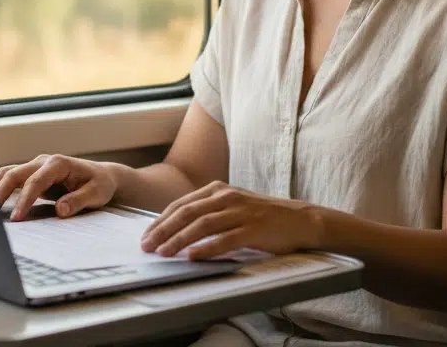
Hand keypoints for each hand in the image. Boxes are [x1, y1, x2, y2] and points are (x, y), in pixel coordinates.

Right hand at [0, 154, 118, 220]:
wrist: (102, 176)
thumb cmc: (100, 184)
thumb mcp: (96, 194)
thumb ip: (78, 201)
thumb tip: (60, 210)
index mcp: (58, 163)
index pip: (35, 181)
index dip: (24, 200)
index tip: (16, 218)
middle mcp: (43, 161)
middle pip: (15, 173)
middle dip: (0, 191)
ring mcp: (36, 166)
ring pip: (9, 172)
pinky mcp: (33, 174)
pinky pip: (12, 178)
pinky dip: (1, 187)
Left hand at [140, 182, 323, 259]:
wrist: (300, 219)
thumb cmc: (262, 216)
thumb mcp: (231, 206)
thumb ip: (207, 212)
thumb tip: (175, 228)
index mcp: (217, 190)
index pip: (181, 205)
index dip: (160, 221)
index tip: (146, 236)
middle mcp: (226, 197)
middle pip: (187, 213)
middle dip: (163, 230)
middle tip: (147, 246)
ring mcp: (240, 212)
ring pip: (202, 225)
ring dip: (179, 240)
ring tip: (164, 253)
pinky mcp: (253, 230)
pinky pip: (225, 239)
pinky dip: (207, 248)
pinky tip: (193, 256)